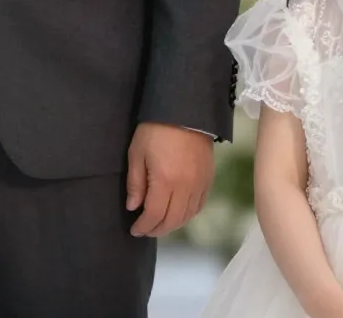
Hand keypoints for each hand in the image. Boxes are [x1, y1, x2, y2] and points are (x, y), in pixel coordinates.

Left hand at [125, 122, 213, 237]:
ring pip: (188, 215)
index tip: (134, 230)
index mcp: (165, 181)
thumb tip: (133, 207)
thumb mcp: (137, 153)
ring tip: (159, 225)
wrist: (184, 111)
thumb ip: (135, 183)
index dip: (144, 226)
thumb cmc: (154, 130)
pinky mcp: (209, 179)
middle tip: (145, 231)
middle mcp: (186, 187)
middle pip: (173, 220)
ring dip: (173, 224)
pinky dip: (188, 214)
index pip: (155, 215)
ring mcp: (200, 184)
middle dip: (157, 229)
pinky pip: (199, 205)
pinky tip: (178, 214)